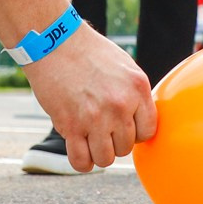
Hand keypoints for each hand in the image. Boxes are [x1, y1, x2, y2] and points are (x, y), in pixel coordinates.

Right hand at [22, 25, 155, 170]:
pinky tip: (78, 149)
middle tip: (99, 125)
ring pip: (106, 159)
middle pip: (125, 147)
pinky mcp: (70, 126)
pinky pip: (81, 161)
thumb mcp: (125, 66)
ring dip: (97, 152)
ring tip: (88, 136)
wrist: (54, 41)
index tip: (122, 125)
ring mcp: (95, 117)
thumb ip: (135, 94)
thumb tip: (140, 122)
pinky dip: (81, 162)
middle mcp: (120, 105)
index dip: (135, 132)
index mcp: (137, 88)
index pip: (148, 131)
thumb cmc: (88, 52)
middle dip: (113, 140)